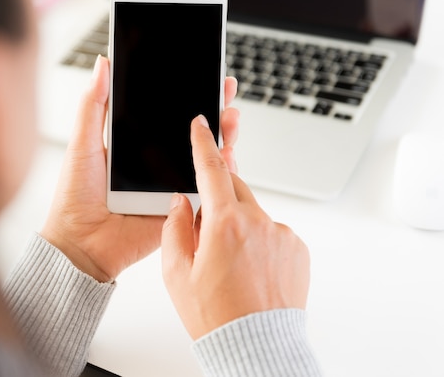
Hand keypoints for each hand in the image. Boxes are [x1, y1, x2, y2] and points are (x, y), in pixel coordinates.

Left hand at [41, 56, 238, 281]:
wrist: (80, 245)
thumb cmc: (75, 198)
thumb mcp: (83, 143)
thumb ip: (93, 105)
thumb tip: (102, 65)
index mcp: (135, 146)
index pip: (167, 115)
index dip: (186, 95)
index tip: (201, 75)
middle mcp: (156, 164)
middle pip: (192, 133)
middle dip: (213, 110)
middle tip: (224, 89)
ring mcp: (169, 186)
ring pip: (204, 158)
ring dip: (223, 137)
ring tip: (230, 118)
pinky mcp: (179, 208)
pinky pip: (205, 189)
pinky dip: (221, 173)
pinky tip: (228, 154)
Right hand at [161, 115, 310, 339]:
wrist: (256, 348)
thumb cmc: (215, 316)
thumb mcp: (176, 273)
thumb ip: (175, 228)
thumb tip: (181, 202)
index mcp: (225, 224)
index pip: (212, 170)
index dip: (204, 143)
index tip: (201, 124)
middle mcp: (258, 222)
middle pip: (234, 189)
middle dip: (218, 198)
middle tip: (206, 233)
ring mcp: (282, 235)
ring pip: (253, 213)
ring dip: (238, 225)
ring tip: (230, 265)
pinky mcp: (297, 249)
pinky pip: (272, 232)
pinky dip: (259, 241)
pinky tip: (250, 270)